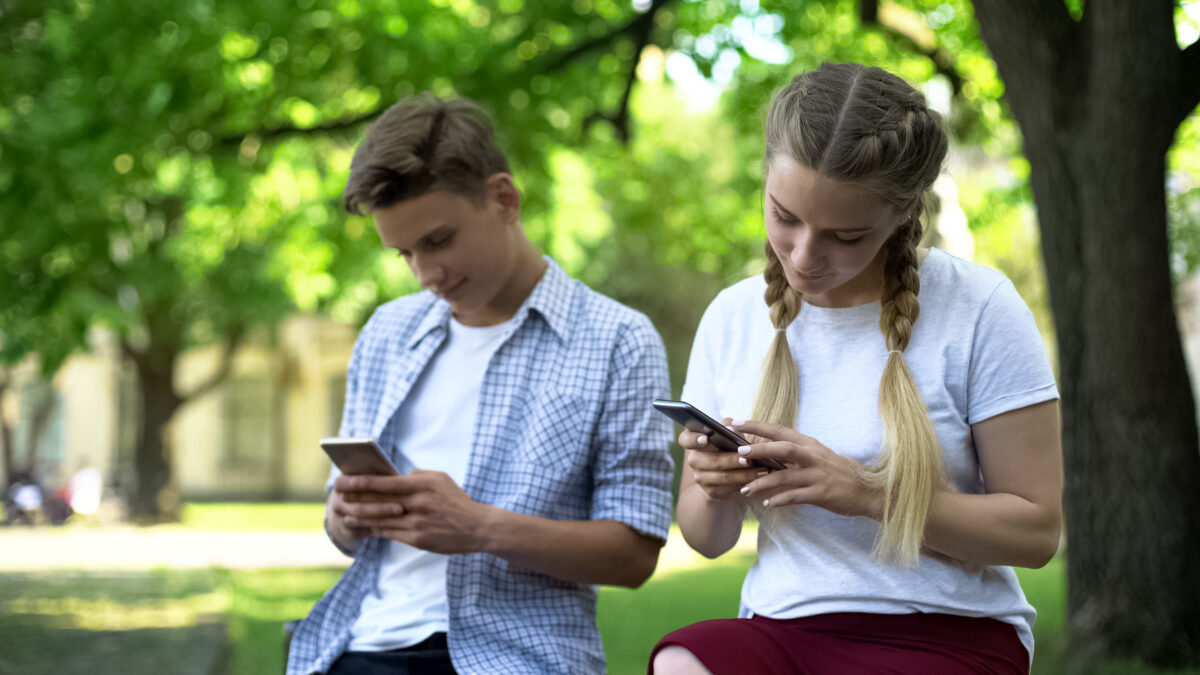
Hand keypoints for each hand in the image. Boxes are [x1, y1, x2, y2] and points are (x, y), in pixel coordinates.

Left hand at [333, 470, 493, 553]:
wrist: (477, 527)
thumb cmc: (456, 500)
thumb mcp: (440, 479)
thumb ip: (416, 476)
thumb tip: (392, 478)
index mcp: (422, 485)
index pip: (384, 483)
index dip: (359, 482)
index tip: (342, 480)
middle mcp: (418, 503)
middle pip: (377, 502)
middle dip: (353, 499)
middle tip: (336, 496)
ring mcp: (417, 523)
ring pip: (380, 519)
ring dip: (359, 516)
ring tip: (344, 513)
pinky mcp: (417, 539)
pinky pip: (389, 533)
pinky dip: (373, 529)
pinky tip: (362, 526)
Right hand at [681, 419, 768, 501]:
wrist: (725, 473)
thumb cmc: (728, 446)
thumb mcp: (728, 434)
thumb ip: (729, 426)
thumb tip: (731, 425)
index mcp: (693, 441)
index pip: (685, 439)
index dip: (694, 439)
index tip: (706, 438)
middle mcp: (694, 460)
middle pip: (711, 460)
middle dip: (731, 460)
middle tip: (748, 459)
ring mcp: (700, 477)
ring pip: (723, 476)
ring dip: (744, 474)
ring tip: (761, 470)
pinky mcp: (711, 491)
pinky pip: (729, 488)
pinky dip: (745, 483)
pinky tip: (758, 480)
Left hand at [732, 419, 882, 518]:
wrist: (867, 491)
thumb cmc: (838, 472)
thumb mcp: (817, 456)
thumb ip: (795, 451)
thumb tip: (766, 447)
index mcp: (810, 444)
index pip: (780, 430)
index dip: (757, 426)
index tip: (735, 422)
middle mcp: (813, 456)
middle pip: (783, 448)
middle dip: (759, 449)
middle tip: (739, 453)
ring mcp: (818, 475)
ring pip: (785, 476)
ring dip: (763, 482)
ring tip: (745, 489)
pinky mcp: (822, 494)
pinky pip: (796, 496)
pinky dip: (780, 499)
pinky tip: (767, 504)